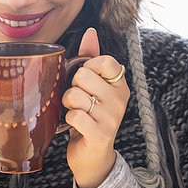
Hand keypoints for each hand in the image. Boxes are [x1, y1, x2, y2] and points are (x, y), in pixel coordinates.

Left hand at [62, 28, 129, 187]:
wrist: (92, 155)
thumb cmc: (90, 115)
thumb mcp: (92, 86)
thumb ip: (91, 58)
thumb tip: (91, 32)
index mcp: (119, 84)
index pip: (105, 60)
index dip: (87, 66)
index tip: (84, 80)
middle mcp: (120, 99)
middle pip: (83, 76)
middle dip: (71, 87)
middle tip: (77, 100)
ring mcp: (112, 117)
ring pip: (75, 95)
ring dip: (67, 104)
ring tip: (75, 112)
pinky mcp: (101, 134)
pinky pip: (74, 115)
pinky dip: (67, 119)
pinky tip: (75, 125)